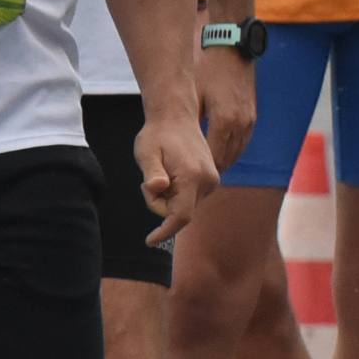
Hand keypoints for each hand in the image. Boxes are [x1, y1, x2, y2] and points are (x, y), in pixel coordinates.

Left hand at [135, 99, 219, 250]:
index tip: (149, 241)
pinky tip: (171, 175)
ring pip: (184, 207)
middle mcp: (209, 181)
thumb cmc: (157, 134)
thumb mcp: (146, 152)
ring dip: (168, 199)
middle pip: (181, 213)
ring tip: (160, 174)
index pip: (181, 217)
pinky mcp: (211, 180)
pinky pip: (189, 199)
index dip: (164, 232)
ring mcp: (212, 181)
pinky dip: (176, 194)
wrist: (176, 117)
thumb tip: (156, 187)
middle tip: (147, 182)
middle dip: (160, 205)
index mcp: (193, 176)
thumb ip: (152, 172)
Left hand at [191, 42, 260, 167]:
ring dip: (222, 162)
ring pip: (236, 153)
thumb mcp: (194, 96)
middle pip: (226, 159)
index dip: (201, 171)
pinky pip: (242, 142)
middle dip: (210, 171)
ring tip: (203, 170)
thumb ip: (190, 124)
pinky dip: (230, 151)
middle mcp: (240, 123)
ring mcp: (248, 120)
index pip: (214, 158)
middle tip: (192, 180)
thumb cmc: (207, 70)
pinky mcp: (252, 116)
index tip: (187, 179)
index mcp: (224, 120)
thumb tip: (179, 147)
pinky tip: (217, 153)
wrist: (231, 48)